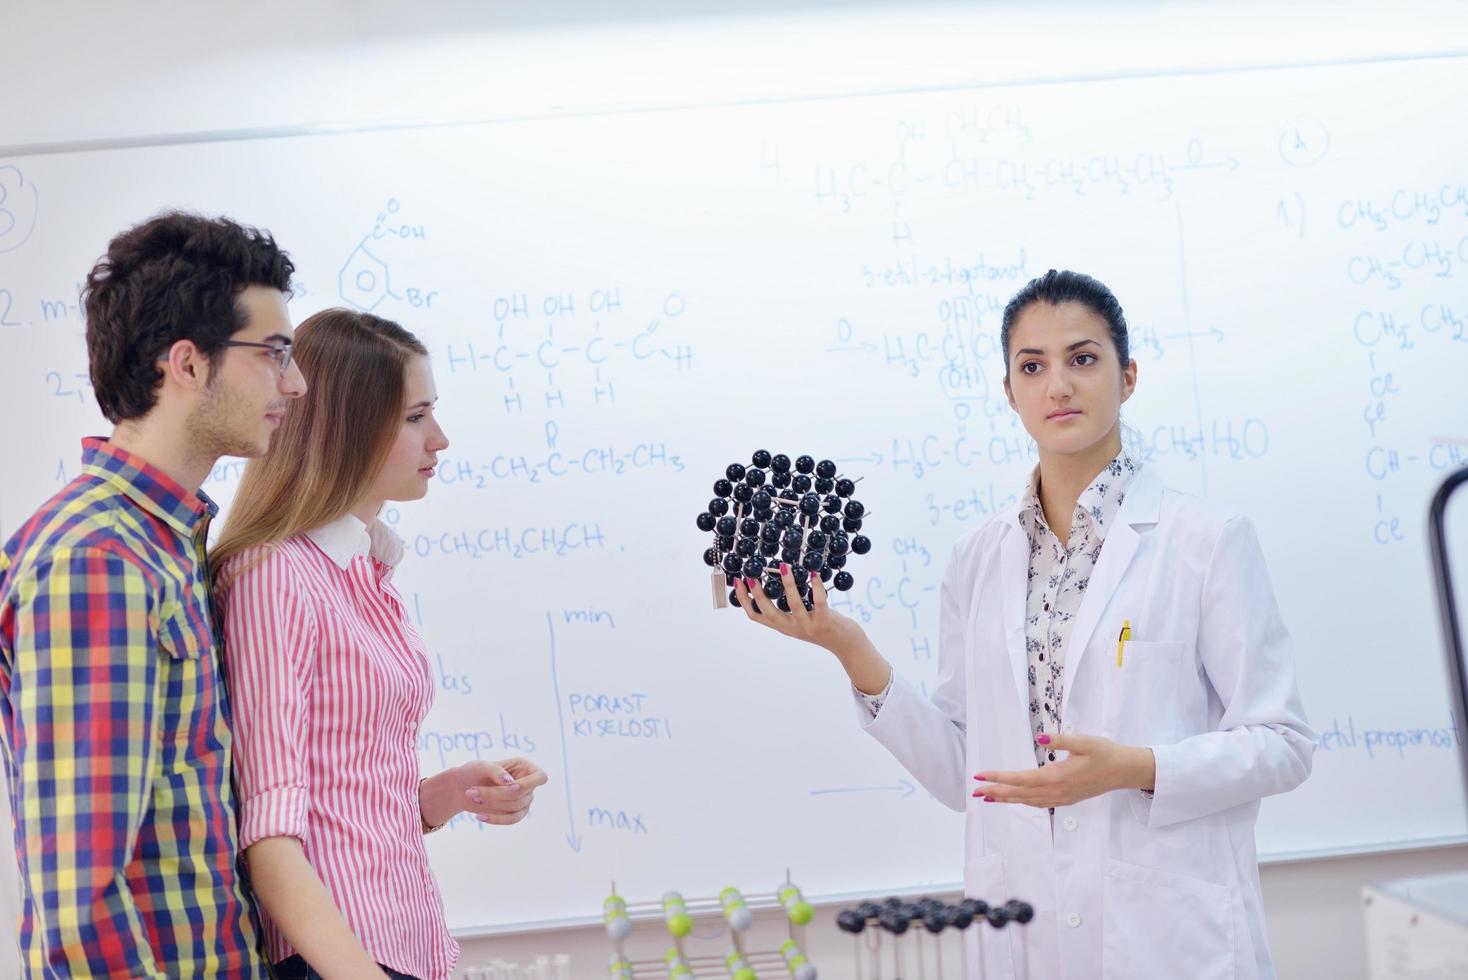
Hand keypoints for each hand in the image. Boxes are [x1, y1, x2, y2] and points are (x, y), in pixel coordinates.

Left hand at [457, 758, 548, 825]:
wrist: (461, 788)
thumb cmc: (473, 772)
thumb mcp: (481, 766)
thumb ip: (496, 770)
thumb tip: (510, 783)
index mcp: (524, 767)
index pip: (540, 777)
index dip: (528, 784)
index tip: (510, 786)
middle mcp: (527, 783)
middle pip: (521, 795)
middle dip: (496, 794)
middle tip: (472, 791)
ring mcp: (523, 799)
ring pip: (515, 808)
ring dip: (492, 804)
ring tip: (472, 797)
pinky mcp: (515, 813)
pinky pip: (511, 820)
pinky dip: (496, 819)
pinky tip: (480, 816)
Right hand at [731, 563, 858, 653]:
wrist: (847, 646)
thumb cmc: (824, 628)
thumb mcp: (801, 621)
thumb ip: (789, 610)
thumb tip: (780, 583)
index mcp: (784, 627)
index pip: (756, 616)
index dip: (744, 601)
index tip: (738, 583)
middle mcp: (792, 628)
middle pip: (769, 613)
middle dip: (758, 594)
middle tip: (751, 576)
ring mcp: (808, 626)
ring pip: (794, 604)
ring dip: (788, 585)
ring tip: (784, 567)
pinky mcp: (825, 622)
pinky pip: (819, 602)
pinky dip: (816, 587)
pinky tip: (814, 574)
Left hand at [972, 734, 1154, 808]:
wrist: (1125, 771)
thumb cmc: (1105, 753)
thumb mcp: (1085, 741)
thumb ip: (1061, 740)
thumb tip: (1041, 737)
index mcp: (1058, 776)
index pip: (1021, 779)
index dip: (999, 778)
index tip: (980, 776)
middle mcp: (1057, 791)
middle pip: (1020, 794)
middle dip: (996, 792)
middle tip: (975, 792)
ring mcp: (1062, 798)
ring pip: (1028, 801)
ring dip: (1007, 799)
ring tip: (988, 797)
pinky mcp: (1067, 799)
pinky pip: (1039, 804)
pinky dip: (1023, 802)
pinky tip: (1015, 799)